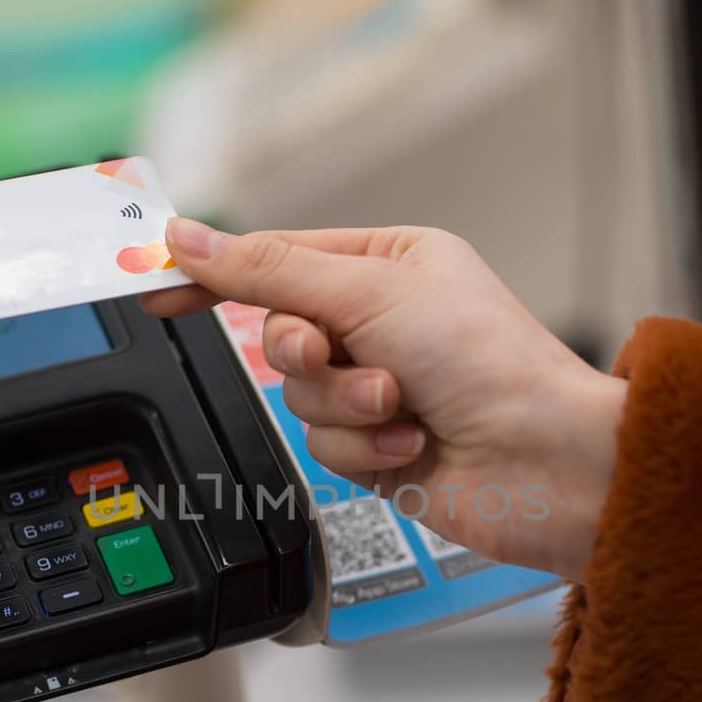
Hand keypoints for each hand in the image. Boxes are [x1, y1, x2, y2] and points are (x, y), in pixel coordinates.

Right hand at [141, 218, 626, 579]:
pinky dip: (365, 448)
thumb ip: (269, 270)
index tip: (156, 285)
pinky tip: (415, 447)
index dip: (218, 274)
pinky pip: (326, 444)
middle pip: (280, 333)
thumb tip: (190, 237)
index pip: (279, 259)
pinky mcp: (380, 448)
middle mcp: (385, 323)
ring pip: (299, 396)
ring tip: (404, 409)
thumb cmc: (491, 363)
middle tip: (338, 355)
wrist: (545, 464)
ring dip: (346, 406)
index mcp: (392, 263)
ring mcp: (382, 388)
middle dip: (310, 355)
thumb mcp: (371, 293)